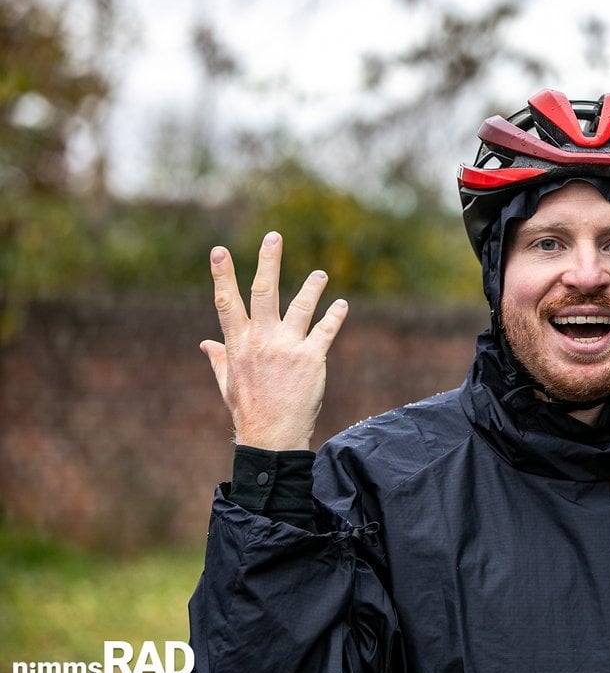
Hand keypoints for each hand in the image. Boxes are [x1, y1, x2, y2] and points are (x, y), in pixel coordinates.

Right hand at [199, 231, 348, 450]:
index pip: (226, 303)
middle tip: (274, 236)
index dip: (222, 275)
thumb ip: (219, 358)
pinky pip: (325, 330)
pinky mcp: (311, 358)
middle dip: (268, 262)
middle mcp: (262, 340)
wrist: (271, 436)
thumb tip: (204, 343)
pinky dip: (334, 316)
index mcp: (238, 344)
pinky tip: (341, 305)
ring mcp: (287, 348)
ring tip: (321, 274)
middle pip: (265, 292)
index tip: (219, 250)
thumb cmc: (248, 409)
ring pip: (301, 307)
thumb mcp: (227, 382)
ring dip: (312, 287)